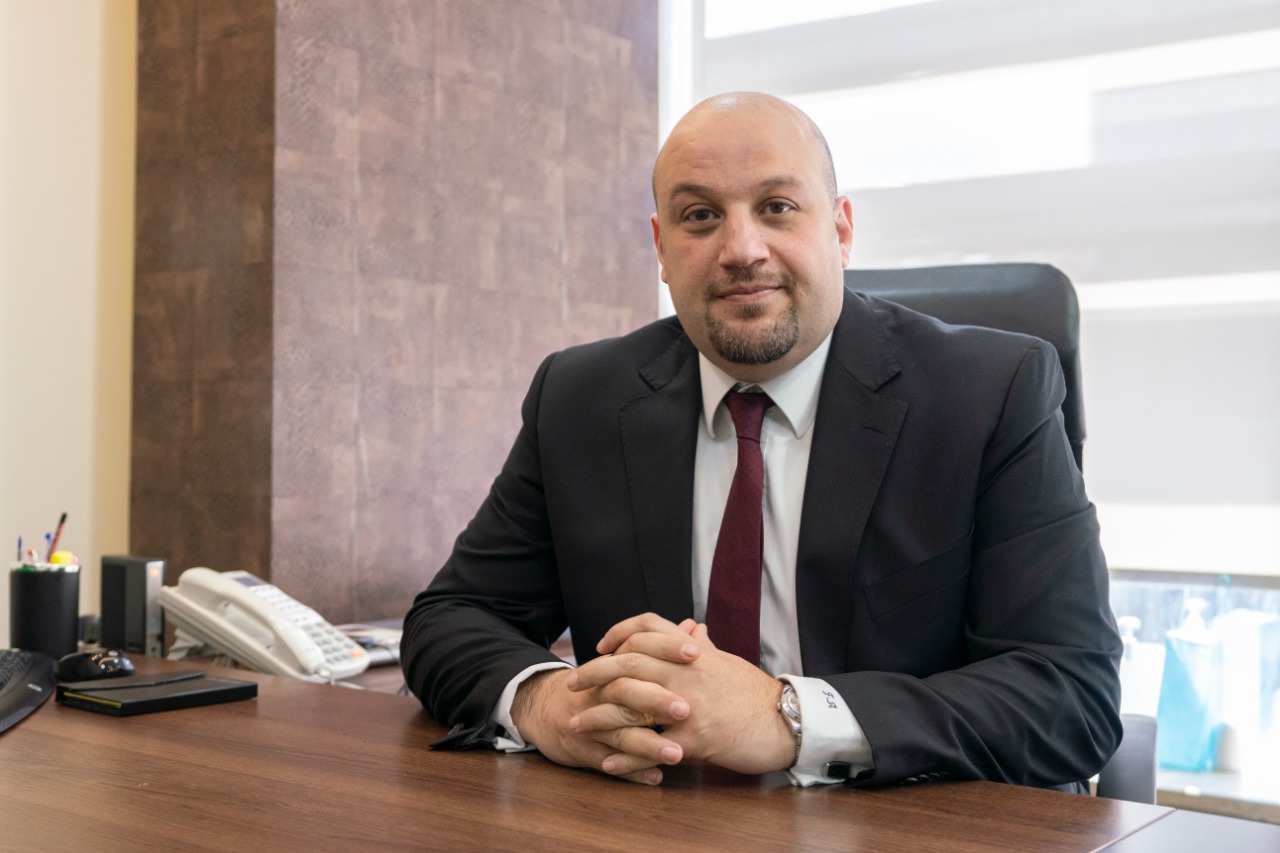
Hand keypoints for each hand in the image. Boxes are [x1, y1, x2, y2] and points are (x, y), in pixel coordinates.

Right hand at [509, 646, 695, 784]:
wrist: (546, 710)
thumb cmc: (598, 686)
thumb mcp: (623, 663)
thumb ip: (661, 648)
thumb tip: (693, 626)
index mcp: (613, 667)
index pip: (639, 649)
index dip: (666, 649)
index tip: (695, 653)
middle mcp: (600, 693)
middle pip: (626, 692)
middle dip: (657, 701)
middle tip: (686, 710)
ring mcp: (591, 724)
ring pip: (620, 734)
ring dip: (649, 745)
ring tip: (678, 754)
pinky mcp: (586, 752)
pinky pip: (610, 764)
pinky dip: (632, 772)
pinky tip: (656, 777)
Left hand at [571, 613, 795, 774]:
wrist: (785, 721)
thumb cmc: (754, 692)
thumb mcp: (726, 662)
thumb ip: (703, 647)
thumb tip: (692, 630)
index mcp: (694, 652)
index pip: (649, 627)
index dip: (620, 631)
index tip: (601, 646)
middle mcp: (688, 672)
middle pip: (629, 661)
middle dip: (594, 671)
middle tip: (572, 682)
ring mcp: (690, 705)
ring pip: (632, 703)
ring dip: (600, 715)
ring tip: (577, 724)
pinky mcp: (695, 738)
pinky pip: (651, 747)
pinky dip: (627, 757)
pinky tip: (609, 762)